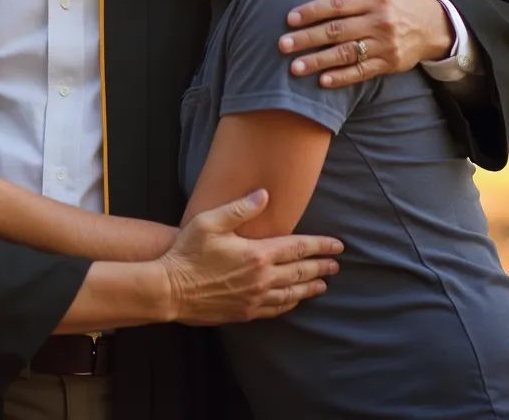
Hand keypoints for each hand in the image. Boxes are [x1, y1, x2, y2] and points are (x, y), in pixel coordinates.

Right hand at [160, 190, 342, 324]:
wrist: (171, 289)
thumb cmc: (188, 252)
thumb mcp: (210, 221)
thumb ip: (240, 208)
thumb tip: (264, 194)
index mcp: (256, 254)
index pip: (297, 248)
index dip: (320, 246)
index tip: (338, 245)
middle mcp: (261, 278)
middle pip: (300, 272)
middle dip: (321, 267)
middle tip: (337, 265)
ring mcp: (255, 298)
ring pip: (292, 294)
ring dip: (310, 288)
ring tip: (323, 284)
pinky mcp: (245, 312)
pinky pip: (276, 309)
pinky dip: (290, 303)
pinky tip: (294, 301)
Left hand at [278, 0, 452, 87]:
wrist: (432, 25)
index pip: (338, 4)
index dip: (312, 11)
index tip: (289, 18)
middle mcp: (380, 21)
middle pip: (337, 31)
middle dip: (307, 39)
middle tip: (282, 45)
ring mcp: (385, 45)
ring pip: (347, 54)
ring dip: (319, 62)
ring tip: (294, 67)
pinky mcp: (389, 64)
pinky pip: (362, 72)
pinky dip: (342, 78)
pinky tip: (322, 82)